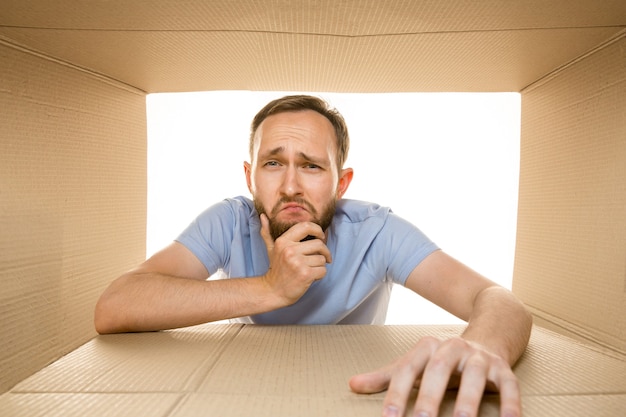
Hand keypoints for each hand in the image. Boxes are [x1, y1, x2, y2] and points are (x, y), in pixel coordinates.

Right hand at [259, 214, 331, 304]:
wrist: (273, 291)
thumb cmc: (276, 269)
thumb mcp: (271, 249)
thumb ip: (267, 232)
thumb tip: (263, 216)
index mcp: (283, 241)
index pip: (306, 226)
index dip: (318, 230)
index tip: (321, 237)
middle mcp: (290, 250)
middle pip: (319, 244)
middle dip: (324, 252)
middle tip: (322, 258)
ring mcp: (298, 263)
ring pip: (322, 258)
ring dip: (320, 265)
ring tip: (311, 269)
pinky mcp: (305, 274)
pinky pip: (323, 270)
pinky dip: (320, 275)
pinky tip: (312, 277)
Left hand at [349, 336, 520, 416]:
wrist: (487, 336)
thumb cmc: (442, 361)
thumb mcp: (415, 365)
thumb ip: (386, 377)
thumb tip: (352, 385)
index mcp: (427, 347)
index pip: (407, 370)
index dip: (396, 394)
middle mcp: (452, 348)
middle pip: (438, 371)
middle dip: (429, 398)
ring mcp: (479, 357)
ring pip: (473, 377)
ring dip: (468, 402)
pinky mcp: (502, 368)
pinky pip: (509, 385)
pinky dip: (511, 403)